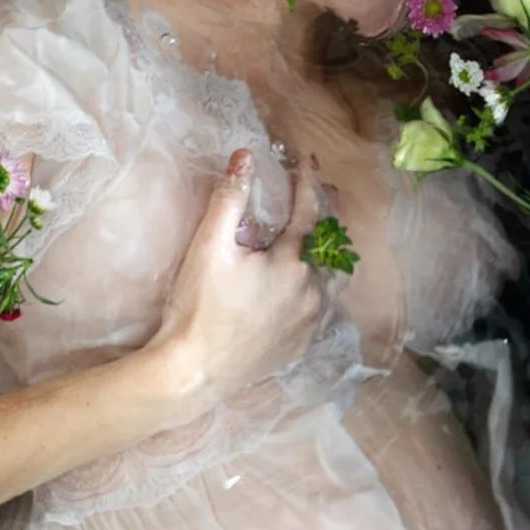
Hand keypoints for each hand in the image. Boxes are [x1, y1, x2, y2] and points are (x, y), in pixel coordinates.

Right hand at [150, 149, 327, 405]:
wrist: (194, 372)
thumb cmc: (198, 306)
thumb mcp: (209, 247)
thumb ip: (229, 199)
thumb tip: (245, 157)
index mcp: (293, 264)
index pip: (309, 211)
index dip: (308, 182)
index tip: (307, 160)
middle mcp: (312, 293)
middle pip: (332, 244)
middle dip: (328, 214)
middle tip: (323, 192)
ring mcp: (310, 322)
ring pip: (335, 279)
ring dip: (331, 253)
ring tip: (324, 238)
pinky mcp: (301, 344)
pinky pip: (325, 308)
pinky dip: (324, 286)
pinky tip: (312, 286)